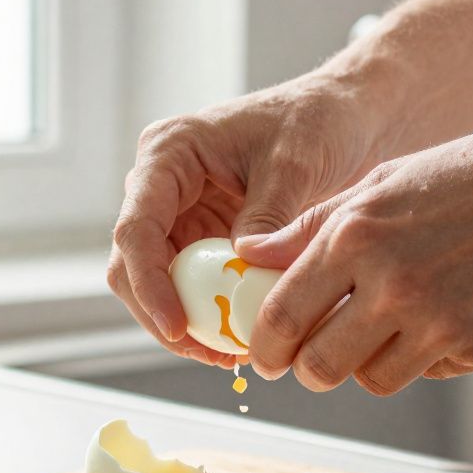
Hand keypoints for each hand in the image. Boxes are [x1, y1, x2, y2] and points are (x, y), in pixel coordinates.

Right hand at [108, 74, 383, 366]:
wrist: (340, 117)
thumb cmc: (314, 121)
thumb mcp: (294, 164)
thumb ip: (265, 214)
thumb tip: (242, 265)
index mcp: (168, 154)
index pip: (136, 228)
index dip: (148, 283)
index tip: (177, 327)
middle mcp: (161, 185)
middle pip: (132, 264)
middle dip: (161, 314)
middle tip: (208, 353)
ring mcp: (178, 213)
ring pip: (156, 283)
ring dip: (185, 322)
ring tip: (228, 355)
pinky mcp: (202, 237)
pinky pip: (191, 286)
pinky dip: (208, 315)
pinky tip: (239, 340)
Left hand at [244, 122, 472, 393]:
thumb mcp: (387, 180)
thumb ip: (314, 225)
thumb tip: (250, 255)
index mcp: (357, 233)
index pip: (280, 315)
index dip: (263, 345)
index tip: (265, 353)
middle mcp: (393, 282)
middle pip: (318, 365)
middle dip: (307, 369)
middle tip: (312, 360)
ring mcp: (442, 320)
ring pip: (371, 379)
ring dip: (366, 364)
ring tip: (383, 331)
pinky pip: (429, 372)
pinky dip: (424, 357)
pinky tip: (445, 315)